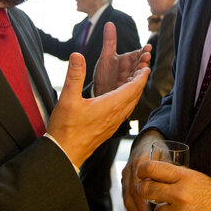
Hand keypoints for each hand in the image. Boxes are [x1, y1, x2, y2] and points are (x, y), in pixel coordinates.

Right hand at [48, 53, 148, 167]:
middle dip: (140, 83)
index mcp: (110, 106)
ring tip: (134, 83)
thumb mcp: (68, 99)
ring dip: (134, 93)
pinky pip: (123, 113)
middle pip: (134, 97)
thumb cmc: (65, 129)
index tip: (146, 68)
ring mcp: (112, 124)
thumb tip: (77, 56)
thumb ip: (74, 76)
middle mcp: (115, 116)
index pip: (133, 89)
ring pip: (130, 105)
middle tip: (143, 71)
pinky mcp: (108, 129)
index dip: (141, 77)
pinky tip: (121, 101)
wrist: (64, 154)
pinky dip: (127, 102)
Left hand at [93, 22, 151, 95]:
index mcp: (128, 61)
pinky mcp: (128, 90)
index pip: (138, 54)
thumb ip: (110, 41)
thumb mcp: (106, 56)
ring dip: (141, 71)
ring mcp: (131, 80)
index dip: (144, 51)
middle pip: (141, 63)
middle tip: (147, 56)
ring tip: (144, 67)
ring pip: (138, 74)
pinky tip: (135, 80)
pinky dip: (135, 83)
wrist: (98, 92)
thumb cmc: (104, 74)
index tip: (147, 47)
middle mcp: (132, 70)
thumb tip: (109, 23)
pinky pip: (132, 86)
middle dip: (144, 60)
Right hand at [122, 130, 163, 210]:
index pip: (138, 186)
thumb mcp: (168, 157)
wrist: (146, 141)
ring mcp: (126, 175)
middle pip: (131, 195)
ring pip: (127, 199)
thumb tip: (180, 191)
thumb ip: (171, 171)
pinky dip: (134, 210)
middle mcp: (131, 169)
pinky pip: (127, 198)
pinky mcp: (125, 181)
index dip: (144, 204)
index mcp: (141, 162)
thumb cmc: (161, 151)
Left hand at [135, 160, 210, 210]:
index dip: (143, 170)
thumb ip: (181, 177)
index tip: (140, 173)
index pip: (153, 169)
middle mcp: (180, 195)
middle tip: (145, 192)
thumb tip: (161, 175)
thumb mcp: (201, 180)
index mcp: (186, 178)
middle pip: (147, 190)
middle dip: (144, 191)